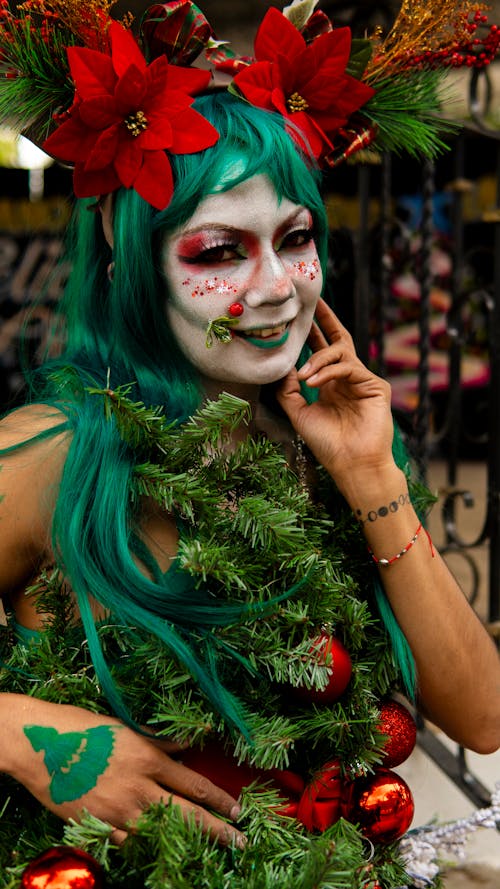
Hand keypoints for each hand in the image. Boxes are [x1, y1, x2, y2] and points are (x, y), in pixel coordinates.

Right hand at [2, 695, 243, 846]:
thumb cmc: (84, 729)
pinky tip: (160, 853)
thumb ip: (159, 741)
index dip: (220, 799)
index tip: (238, 809)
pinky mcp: (99, 826)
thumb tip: (188, 742)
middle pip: (188, 814)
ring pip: (163, 833)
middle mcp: (140, 788)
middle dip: (218, 829)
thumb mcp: (127, 728)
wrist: (41, 745)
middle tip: (241, 840)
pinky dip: (146, 848)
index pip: (195, 784)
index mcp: (150, 759)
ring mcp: (119, 811)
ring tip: (209, 853)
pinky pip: (129, 845)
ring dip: (188, 843)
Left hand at [276, 299, 395, 490]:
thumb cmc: (328, 445)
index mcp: (331, 385)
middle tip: (314, 302)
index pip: (323, 350)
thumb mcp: (299, 414)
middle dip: (326, 319)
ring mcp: (363, 381)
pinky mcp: (376, 386)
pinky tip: (313, 383)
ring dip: (318, 359)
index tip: (300, 316)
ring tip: (303, 376)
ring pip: (341, 352)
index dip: (314, 331)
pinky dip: (328, 371)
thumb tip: (283, 366)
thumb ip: (287, 391)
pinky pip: (349, 367)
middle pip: (339, 339)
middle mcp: (348, 379)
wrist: (352, 466)